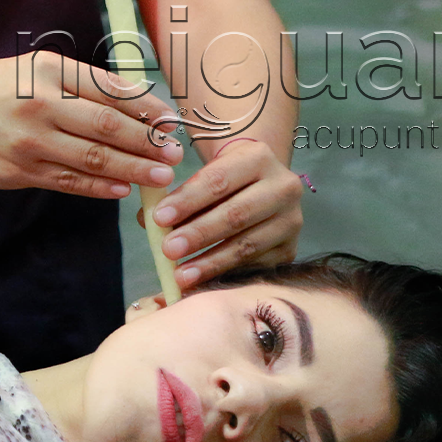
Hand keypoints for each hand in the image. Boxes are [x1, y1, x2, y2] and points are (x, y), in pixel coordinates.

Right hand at [0, 51, 181, 197]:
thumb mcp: (35, 69)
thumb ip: (82, 84)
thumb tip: (138, 105)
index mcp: (50, 70)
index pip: (110, 90)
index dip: (147, 108)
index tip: (172, 122)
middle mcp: (40, 103)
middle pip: (106, 126)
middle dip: (147, 143)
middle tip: (174, 154)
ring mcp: (28, 141)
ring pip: (91, 159)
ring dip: (132, 170)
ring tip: (160, 176)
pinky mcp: (18, 172)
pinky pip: (68, 183)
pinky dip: (99, 188)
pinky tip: (123, 191)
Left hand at [137, 140, 302, 286]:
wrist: (259, 186)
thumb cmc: (222, 181)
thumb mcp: (202, 176)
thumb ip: (176, 196)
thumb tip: (149, 222)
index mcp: (258, 158)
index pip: (219, 180)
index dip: (188, 200)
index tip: (160, 218)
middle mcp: (283, 186)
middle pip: (236, 214)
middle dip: (198, 234)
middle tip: (168, 250)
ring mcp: (291, 220)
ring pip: (247, 245)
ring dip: (210, 262)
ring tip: (180, 274)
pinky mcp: (290, 249)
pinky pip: (255, 266)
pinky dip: (226, 275)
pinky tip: (202, 283)